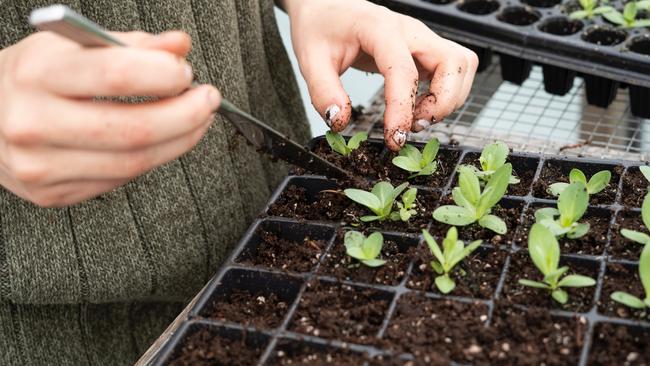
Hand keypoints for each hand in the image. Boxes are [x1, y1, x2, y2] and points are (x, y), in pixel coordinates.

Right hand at [0, 31, 219, 206]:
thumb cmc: (31, 77)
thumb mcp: (71, 47)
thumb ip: (130, 45)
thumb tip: (179, 46)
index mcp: (37, 74)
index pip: (115, 74)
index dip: (164, 74)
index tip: (186, 72)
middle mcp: (33, 122)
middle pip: (133, 130)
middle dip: (186, 116)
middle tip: (208, 101)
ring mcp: (40, 165)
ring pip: (133, 163)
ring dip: (179, 141)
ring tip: (196, 121)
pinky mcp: (51, 193)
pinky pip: (119, 180)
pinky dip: (151, 160)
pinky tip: (160, 142)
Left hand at [284, 0, 477, 150]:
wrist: (325, 6)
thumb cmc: (320, 27)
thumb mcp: (310, 59)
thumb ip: (323, 92)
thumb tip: (340, 121)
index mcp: (380, 28)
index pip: (403, 71)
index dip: (403, 109)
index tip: (394, 138)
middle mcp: (410, 30)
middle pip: (454, 62)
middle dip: (443, 102)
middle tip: (414, 125)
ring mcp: (421, 38)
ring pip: (461, 65)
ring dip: (449, 98)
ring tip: (418, 118)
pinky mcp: (424, 50)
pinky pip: (454, 70)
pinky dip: (447, 93)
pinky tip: (419, 107)